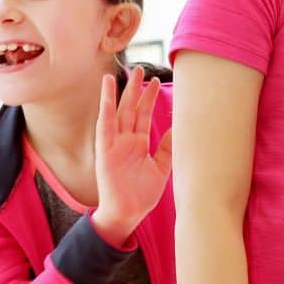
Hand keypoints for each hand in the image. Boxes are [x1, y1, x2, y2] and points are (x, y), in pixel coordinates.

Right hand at [90, 67, 171, 246]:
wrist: (128, 214)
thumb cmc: (141, 195)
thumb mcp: (161, 169)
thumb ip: (167, 149)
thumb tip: (179, 130)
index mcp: (138, 144)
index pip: (144, 115)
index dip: (149, 98)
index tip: (156, 81)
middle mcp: (125, 140)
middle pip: (131, 109)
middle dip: (136, 89)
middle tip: (141, 69)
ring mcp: (114, 144)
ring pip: (117, 113)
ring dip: (120, 93)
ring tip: (122, 74)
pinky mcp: (104, 151)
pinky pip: (104, 126)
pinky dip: (105, 108)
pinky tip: (107, 93)